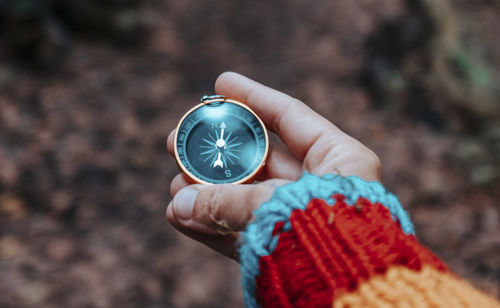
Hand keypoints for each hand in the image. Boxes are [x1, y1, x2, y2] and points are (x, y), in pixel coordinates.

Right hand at [166, 72, 380, 259]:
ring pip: (246, 198)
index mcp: (340, 161)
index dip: (254, 98)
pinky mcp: (285, 251)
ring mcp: (301, 219)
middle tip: (177, 142)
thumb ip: (229, 202)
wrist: (354, 295)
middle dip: (216, 152)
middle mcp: (320, 187)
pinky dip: (212, 227)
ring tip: (174, 187)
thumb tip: (178, 204)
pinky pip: (243, 234)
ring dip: (207, 193)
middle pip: (258, 159)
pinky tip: (179, 217)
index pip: (290, 117)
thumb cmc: (333, 237)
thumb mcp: (277, 204)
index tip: (221, 83)